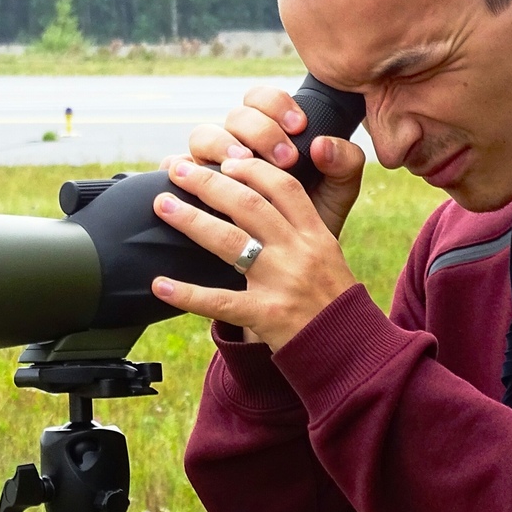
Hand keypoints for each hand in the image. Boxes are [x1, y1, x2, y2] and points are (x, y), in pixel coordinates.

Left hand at [151, 156, 358, 350]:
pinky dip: (187, 293)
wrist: (351, 350)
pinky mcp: (267, 315)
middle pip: (249, 204)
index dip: (253, 169)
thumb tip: (256, 204)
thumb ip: (299, 232)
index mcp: (316, 235)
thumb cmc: (334, 303)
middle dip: (209, 182)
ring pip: (230, 241)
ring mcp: (282, 283)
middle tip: (179, 171)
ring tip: (163, 206)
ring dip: (191, 220)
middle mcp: (299, 252)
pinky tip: (160, 285)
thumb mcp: (328, 257)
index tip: (227, 162)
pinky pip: (220, 302)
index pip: (284, 187)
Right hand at [183, 84, 367, 237]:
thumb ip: (345, 165)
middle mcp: (239, 146)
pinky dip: (178, 165)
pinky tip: (188, 174)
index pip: (263, 100)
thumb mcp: (337, 196)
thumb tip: (322, 145)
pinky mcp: (189, 190)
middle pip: (235, 116)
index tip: (299, 126)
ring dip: (223, 145)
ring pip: (203, 136)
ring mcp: (211, 166)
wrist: (293, 272)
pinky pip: (172, 166)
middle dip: (260, 131)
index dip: (276, 104)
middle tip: (284, 157)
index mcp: (270, 136)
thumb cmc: (312, 225)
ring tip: (239, 166)